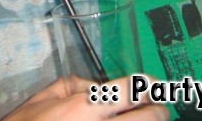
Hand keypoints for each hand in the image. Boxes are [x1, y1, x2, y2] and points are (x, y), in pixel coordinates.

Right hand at [2, 75, 167, 120]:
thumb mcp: (44, 98)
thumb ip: (74, 84)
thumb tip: (97, 85)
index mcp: (86, 107)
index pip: (133, 89)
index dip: (146, 84)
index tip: (149, 84)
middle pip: (152, 115)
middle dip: (156, 108)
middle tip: (152, 106)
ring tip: (138, 119)